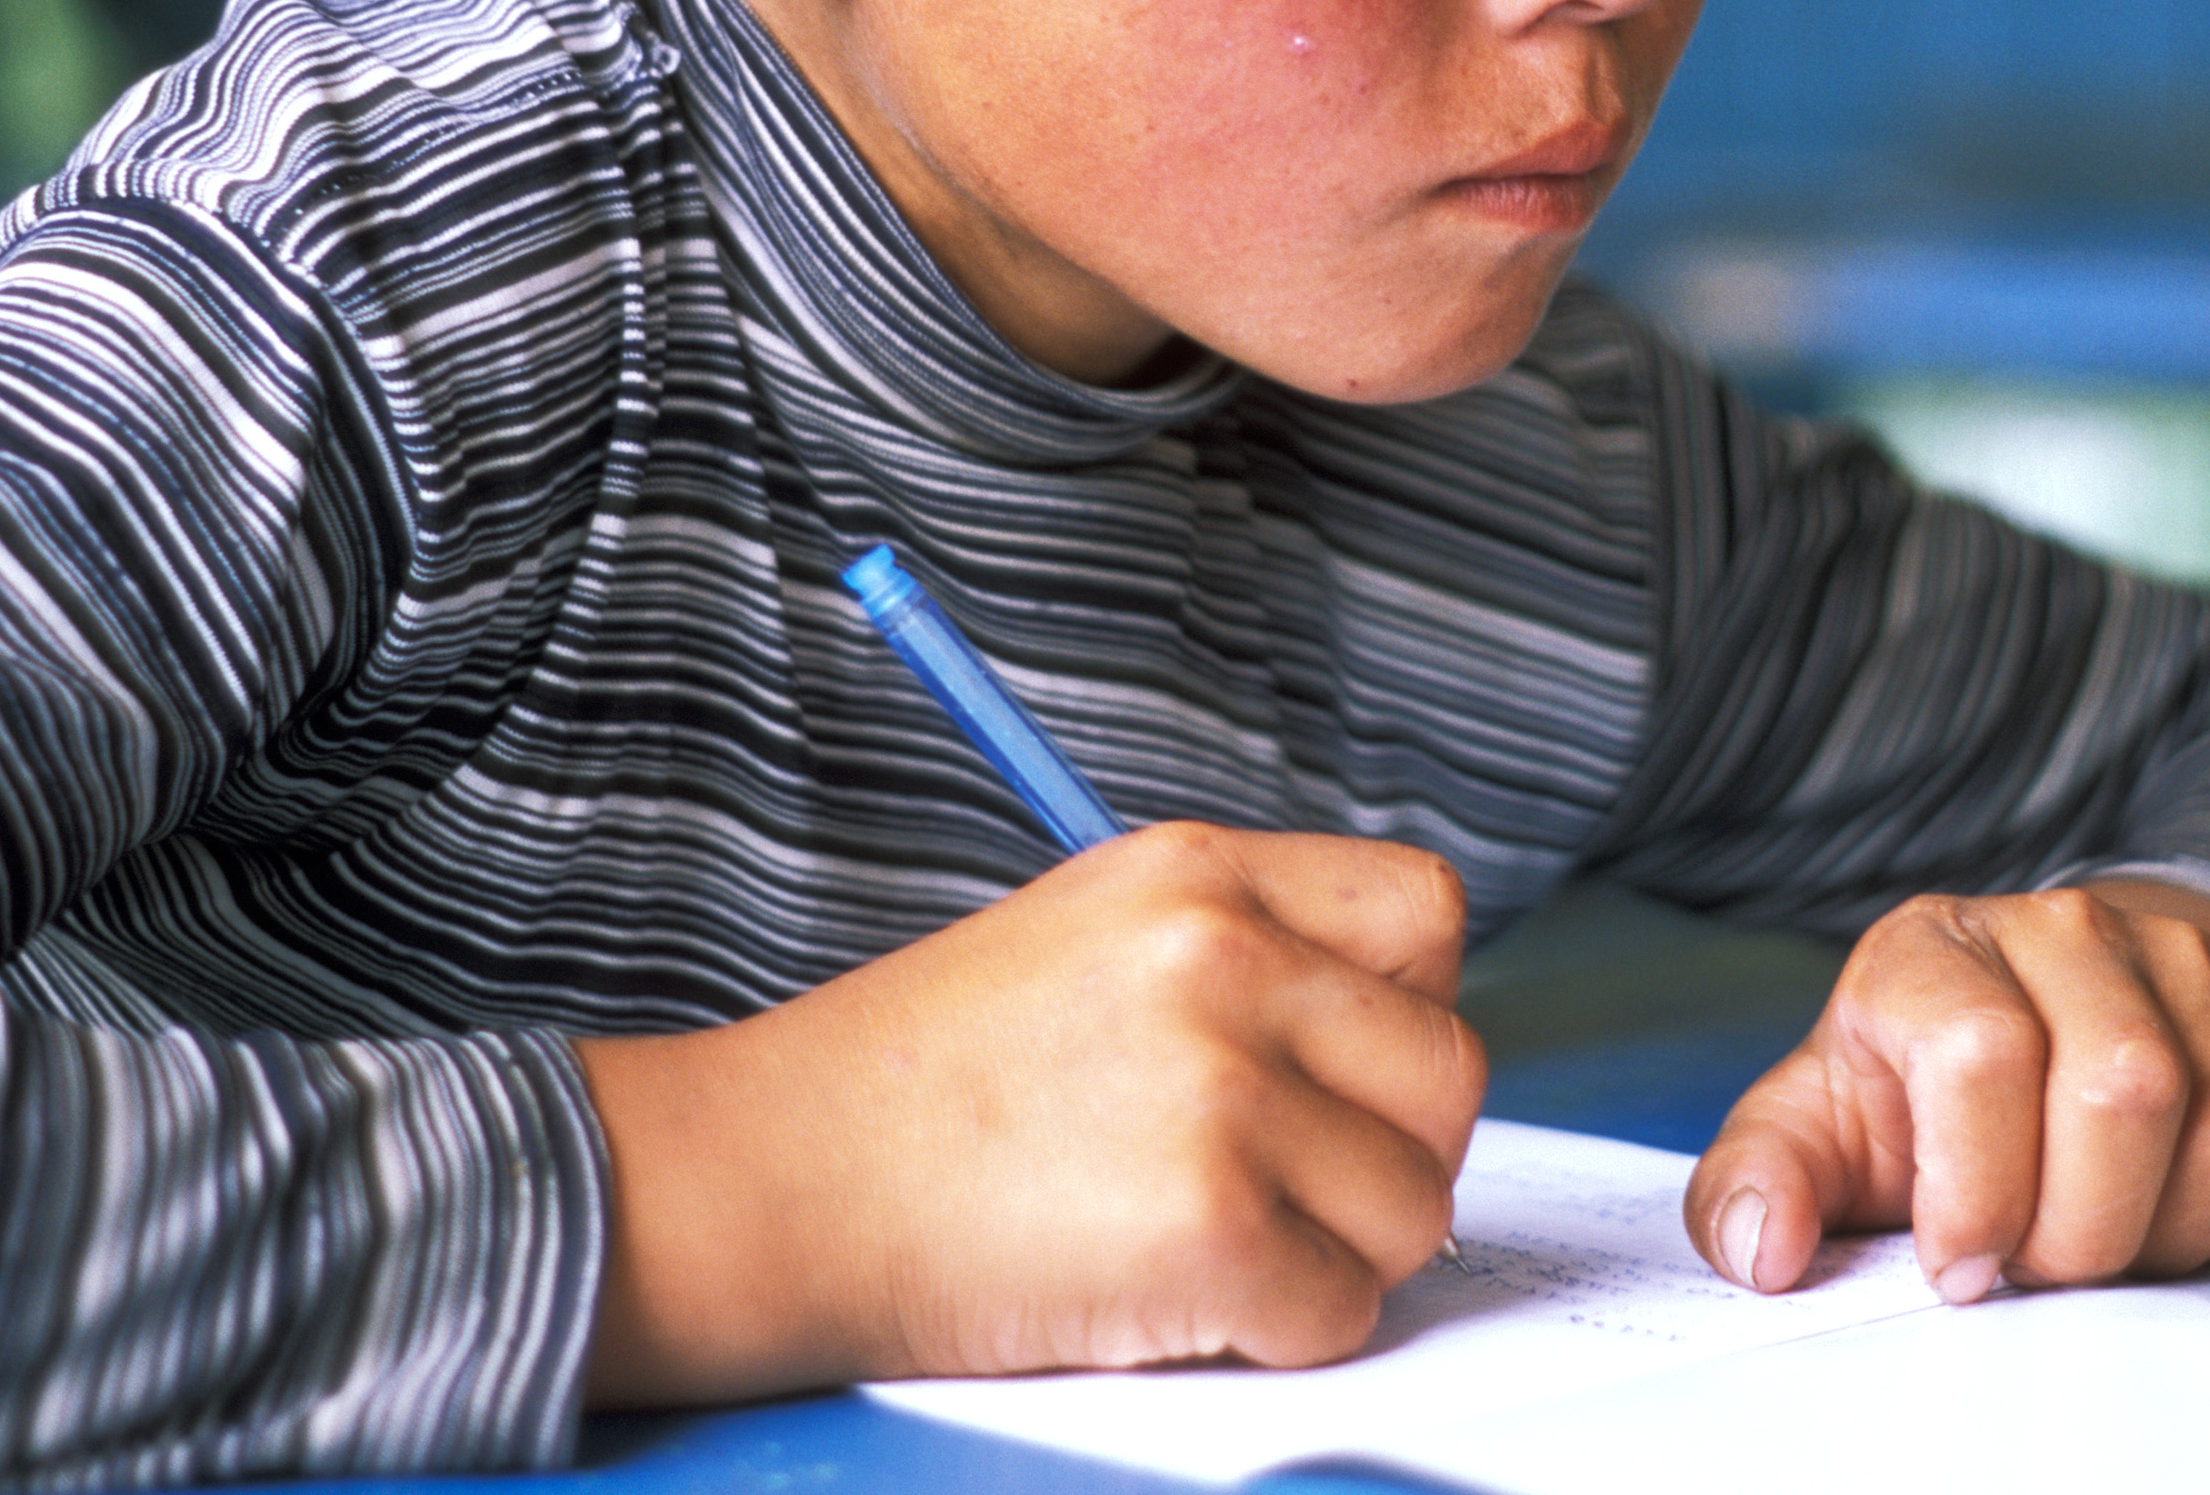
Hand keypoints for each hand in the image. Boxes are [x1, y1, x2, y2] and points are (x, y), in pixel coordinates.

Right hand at [576, 821, 1483, 1402]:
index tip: (1341, 1075)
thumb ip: (1240, 964)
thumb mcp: (1085, 942)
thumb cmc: (912, 1091)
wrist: (762, 1183)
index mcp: (1199, 873)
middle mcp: (1225, 958)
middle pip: (1447, 1072)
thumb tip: (1383, 1054)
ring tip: (1207, 1246)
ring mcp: (1221, 1089)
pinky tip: (1170, 1302)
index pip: (1427, 914)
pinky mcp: (1209, 1224)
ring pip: (1413, 1206)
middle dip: (1386, 1155)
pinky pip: (1341, 1312)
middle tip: (1287, 1194)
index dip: (1405, 1011)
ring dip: (1336, 1256)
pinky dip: (1275, 1336)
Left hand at [1685, 879, 2209, 1303]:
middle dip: (2082, 1231)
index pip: (1983, 1052)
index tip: (1958, 1264)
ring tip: (2101, 1234)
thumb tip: (1763, 1249)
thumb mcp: (1818, 1126)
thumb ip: (1759, 1183)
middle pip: (2126, 1091)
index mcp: (1935, 948)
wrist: (2047, 1011)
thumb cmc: (1921, 1090)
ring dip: (2167, 1236)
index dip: (1978, 1195)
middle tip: (2038, 1263)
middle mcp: (2069, 928)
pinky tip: (2170, 1213)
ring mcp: (2191, 960)